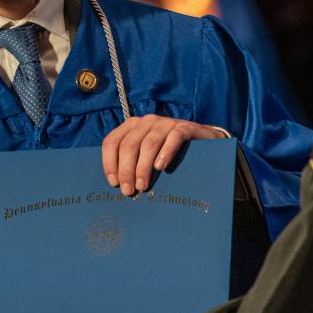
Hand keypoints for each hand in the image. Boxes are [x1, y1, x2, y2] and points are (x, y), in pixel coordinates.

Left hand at [101, 114, 228, 195]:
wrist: (202, 142)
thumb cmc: (168, 152)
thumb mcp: (146, 154)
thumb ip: (132, 162)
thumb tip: (117, 185)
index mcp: (132, 126)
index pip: (112, 141)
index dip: (109, 163)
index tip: (114, 183)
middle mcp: (147, 121)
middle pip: (129, 145)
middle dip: (126, 170)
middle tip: (129, 190)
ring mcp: (166, 123)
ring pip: (148, 144)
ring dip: (143, 167)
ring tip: (143, 186)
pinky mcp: (185, 128)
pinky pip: (173, 138)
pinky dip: (165, 153)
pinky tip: (161, 167)